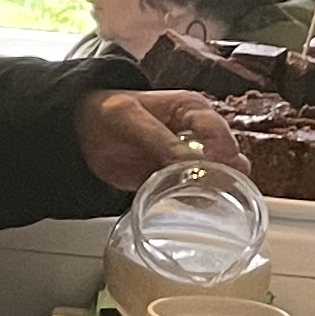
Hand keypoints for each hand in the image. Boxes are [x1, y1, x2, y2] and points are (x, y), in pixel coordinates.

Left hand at [78, 89, 240, 190]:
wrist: (85, 129)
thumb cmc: (109, 111)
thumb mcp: (129, 117)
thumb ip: (159, 139)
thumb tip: (190, 162)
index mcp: (192, 109)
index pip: (218, 130)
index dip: (220, 149)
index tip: (212, 167)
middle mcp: (199, 134)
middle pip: (229, 158)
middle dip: (224, 175)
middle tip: (206, 188)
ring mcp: (191, 158)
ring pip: (219, 178)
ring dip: (213, 191)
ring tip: (197, 199)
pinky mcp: (176, 179)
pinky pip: (195, 194)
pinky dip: (195, 202)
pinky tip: (186, 206)